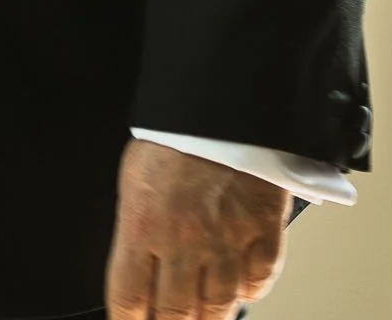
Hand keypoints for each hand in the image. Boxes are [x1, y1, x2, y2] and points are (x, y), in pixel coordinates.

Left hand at [105, 140, 289, 318]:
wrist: (223, 94)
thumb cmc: (176, 132)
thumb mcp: (136, 178)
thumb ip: (137, 227)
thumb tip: (137, 270)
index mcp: (143, 225)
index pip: (128, 299)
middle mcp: (184, 241)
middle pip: (175, 314)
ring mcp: (226, 238)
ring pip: (220, 307)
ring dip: (211, 317)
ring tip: (205, 316)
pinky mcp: (263, 228)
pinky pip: (260, 280)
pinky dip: (251, 290)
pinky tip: (241, 287)